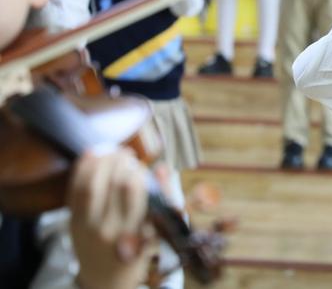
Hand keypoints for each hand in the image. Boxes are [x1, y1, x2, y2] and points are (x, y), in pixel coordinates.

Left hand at [69, 149, 154, 288]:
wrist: (105, 281)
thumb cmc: (136, 256)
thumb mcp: (156, 232)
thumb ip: (162, 199)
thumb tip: (163, 167)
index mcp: (132, 231)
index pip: (133, 190)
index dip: (136, 170)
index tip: (141, 164)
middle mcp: (107, 228)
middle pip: (111, 183)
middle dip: (120, 161)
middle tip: (127, 153)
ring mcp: (86, 225)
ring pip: (90, 184)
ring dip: (101, 161)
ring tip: (111, 150)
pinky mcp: (72, 222)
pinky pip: (74, 190)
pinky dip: (81, 169)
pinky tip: (91, 154)